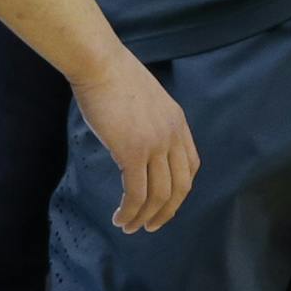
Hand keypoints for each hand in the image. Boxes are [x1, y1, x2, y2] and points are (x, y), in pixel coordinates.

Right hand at [69, 45, 199, 234]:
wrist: (100, 63)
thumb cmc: (113, 76)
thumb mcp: (144, 99)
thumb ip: (148, 122)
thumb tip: (135, 144)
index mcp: (177, 121)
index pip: (190, 165)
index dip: (179, 190)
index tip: (164, 202)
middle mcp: (172, 135)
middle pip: (180, 186)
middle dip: (166, 212)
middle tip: (150, 226)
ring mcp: (155, 144)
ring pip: (158, 195)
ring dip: (145, 217)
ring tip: (130, 227)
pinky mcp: (133, 151)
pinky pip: (136, 193)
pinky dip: (130, 211)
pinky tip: (119, 217)